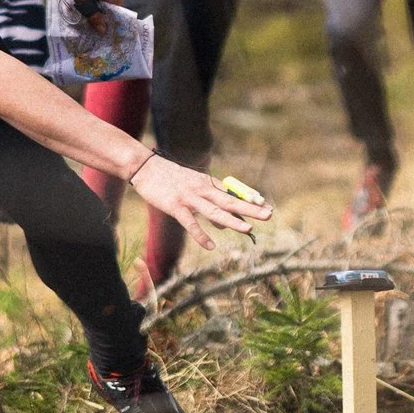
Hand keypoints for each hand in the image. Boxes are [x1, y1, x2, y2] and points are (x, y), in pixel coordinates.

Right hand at [130, 156, 271, 250]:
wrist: (145, 167)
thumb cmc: (169, 178)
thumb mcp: (192, 186)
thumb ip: (209, 203)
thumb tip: (224, 223)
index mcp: (207, 183)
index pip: (232, 193)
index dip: (249, 200)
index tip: (266, 206)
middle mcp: (201, 189)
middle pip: (229, 201)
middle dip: (250, 209)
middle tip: (269, 214)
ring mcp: (189, 198)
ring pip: (214, 211)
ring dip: (231, 220)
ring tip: (248, 229)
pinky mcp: (175, 206)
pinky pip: (190, 223)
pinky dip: (201, 235)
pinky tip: (211, 245)